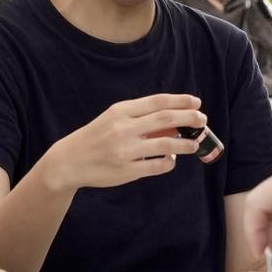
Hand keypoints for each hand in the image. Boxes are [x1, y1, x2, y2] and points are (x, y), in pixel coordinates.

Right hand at [49, 94, 205, 191]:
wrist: (69, 161)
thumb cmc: (97, 136)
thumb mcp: (115, 119)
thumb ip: (142, 117)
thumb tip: (176, 119)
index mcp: (121, 111)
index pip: (158, 102)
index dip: (181, 101)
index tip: (197, 103)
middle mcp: (123, 128)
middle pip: (166, 119)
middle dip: (189, 119)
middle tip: (202, 121)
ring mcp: (125, 151)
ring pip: (167, 144)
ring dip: (186, 143)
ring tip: (195, 144)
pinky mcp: (127, 171)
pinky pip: (158, 165)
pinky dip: (170, 161)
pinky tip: (171, 158)